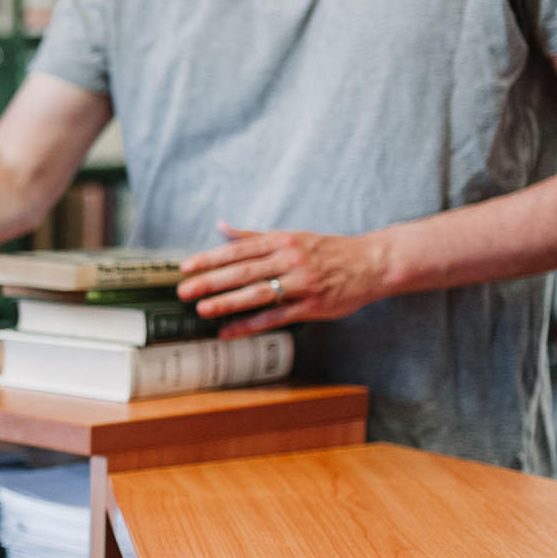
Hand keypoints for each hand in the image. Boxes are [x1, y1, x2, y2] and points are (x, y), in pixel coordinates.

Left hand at [177, 222, 394, 337]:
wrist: (372, 263)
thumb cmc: (327, 250)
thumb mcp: (291, 236)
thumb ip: (253, 236)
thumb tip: (221, 226)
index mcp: (281, 241)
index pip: (238, 250)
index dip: (210, 258)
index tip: (186, 267)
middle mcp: (289, 260)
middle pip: (243, 272)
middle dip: (211, 281)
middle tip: (184, 291)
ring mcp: (301, 284)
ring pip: (258, 294)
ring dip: (228, 303)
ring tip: (202, 310)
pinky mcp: (312, 306)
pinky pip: (276, 317)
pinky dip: (251, 325)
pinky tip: (228, 332)